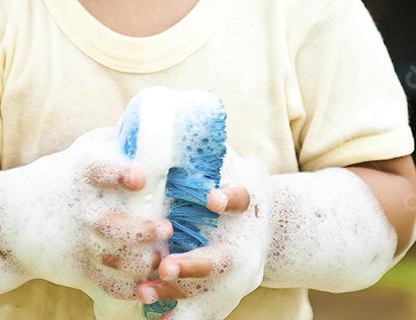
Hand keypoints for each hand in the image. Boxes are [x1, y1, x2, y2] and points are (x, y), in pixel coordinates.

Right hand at [20, 126, 172, 299]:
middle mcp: (80, 209)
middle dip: (140, 230)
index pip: (100, 171)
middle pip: (110, 223)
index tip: (139, 177)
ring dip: (139, 263)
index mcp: (81, 176)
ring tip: (161, 261)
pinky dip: (124, 289)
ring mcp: (77, 240)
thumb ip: (112, 141)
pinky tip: (146, 289)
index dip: (120, 173)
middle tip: (165, 228)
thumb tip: (152, 123)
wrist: (9, 218)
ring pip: (111, 257)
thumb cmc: (58, 180)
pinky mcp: (76, 267)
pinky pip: (103, 282)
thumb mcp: (78, 154)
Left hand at [133, 148, 273, 319]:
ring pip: (214, 294)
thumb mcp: (230, 161)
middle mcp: (246, 243)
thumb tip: (168, 116)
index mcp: (249, 203)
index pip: (243, 197)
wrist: (271, 225)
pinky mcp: (227, 295)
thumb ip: (204, 148)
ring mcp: (239, 275)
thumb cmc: (238, 184)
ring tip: (145, 293)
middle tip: (165, 264)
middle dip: (195, 264)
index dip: (230, 197)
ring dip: (179, 297)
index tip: (213, 199)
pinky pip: (206, 314)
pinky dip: (181, 319)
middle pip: (225, 259)